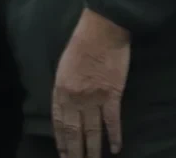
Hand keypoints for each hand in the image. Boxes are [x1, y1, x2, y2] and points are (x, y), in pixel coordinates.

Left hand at [52, 8, 130, 157]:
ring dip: (92, 150)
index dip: (61, 141)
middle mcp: (75, 99)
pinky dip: (115, 136)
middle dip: (75, 151)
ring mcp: (94, 98)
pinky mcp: (113, 94)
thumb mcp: (64, 66)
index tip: (63, 154)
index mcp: (60, 91)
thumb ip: (64, 87)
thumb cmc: (82, 42)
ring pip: (92, 131)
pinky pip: (113, 120)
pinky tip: (116, 148)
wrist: (102, 29)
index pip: (59, 123)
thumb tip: (67, 104)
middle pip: (74, 131)